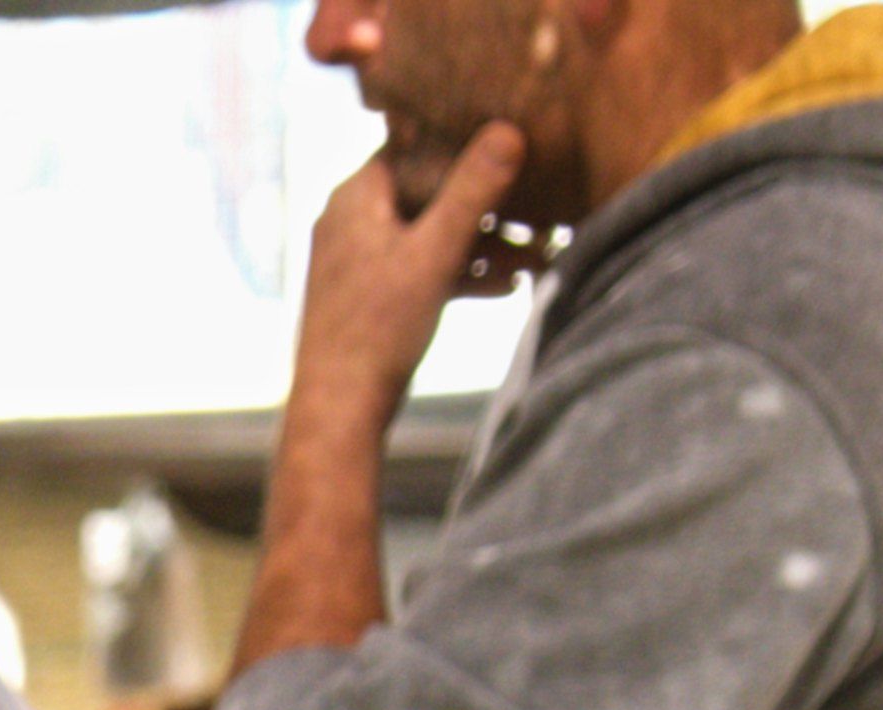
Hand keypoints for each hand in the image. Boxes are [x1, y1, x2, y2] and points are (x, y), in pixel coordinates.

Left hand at [293, 125, 533, 429]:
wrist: (339, 408)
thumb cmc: (378, 328)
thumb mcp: (435, 252)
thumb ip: (472, 190)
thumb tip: (508, 129)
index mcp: (356, 196)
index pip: (419, 146)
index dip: (469, 147)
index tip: (520, 152)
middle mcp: (352, 219)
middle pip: (434, 193)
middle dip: (491, 207)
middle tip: (543, 218)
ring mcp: (360, 258)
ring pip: (434, 234)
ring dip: (485, 244)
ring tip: (538, 257)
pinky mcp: (372, 292)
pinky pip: (424, 267)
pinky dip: (462, 272)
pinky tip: (508, 285)